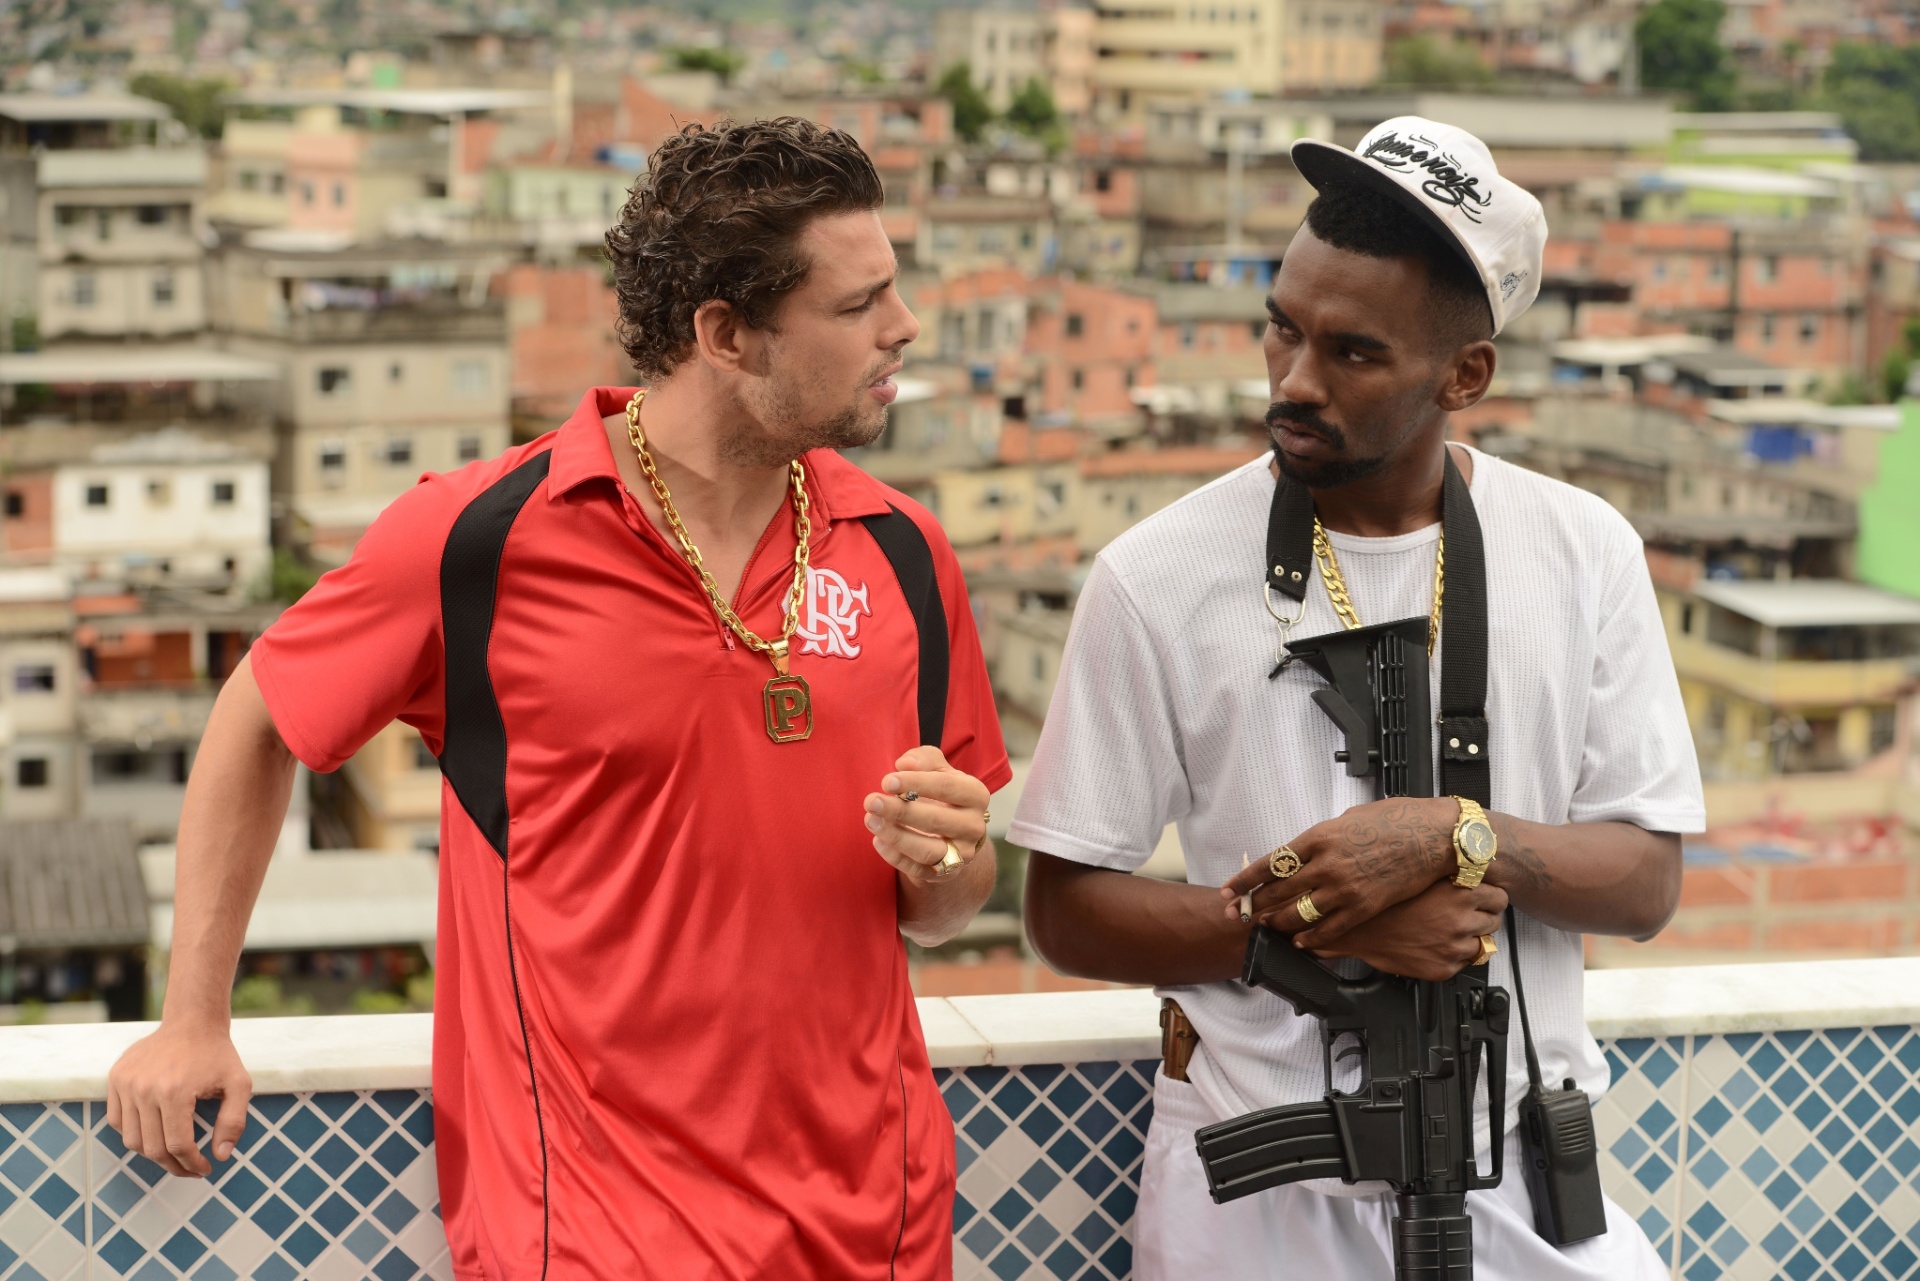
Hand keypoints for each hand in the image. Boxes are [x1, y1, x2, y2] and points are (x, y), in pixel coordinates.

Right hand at [106, 1021, 251, 1176]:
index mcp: (175, 1092)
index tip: (205, 1169)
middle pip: (153, 1148)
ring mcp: (126, 1083)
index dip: (192, 1164)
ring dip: (153, 1154)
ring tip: (174, 1154)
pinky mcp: (115, 1078)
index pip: (178, 1145)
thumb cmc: (218, 1055)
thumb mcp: (239, 1084)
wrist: (192, 1022)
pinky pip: (117, 1121)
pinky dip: (134, 1134)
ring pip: (132, 1139)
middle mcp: (144, 1089)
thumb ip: (234, 1121)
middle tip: (191, 1168)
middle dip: (174, 1166)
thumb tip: (221, 1156)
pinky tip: (155, 1134)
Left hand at [863, 745, 990, 883]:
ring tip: (870, 820)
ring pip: (927, 849)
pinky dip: (895, 856)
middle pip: (936, 820)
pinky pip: (918, 869)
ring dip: (895, 835)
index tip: (886, 781)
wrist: (953, 833)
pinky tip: (878, 840)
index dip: (915, 783)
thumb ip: (924, 759)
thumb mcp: (937, 770)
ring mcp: (962, 854)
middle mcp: (974, 826)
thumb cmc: (941, 794)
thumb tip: (905, 764)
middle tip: (870, 801)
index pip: (946, 787)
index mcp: (976, 796)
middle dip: (899, 810)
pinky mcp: (945, 874)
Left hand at [1219, 797, 1458, 939]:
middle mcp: (1326, 864)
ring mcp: (1344, 889)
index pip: (1271, 863)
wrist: (1435, 837)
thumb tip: (1306, 853)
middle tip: (1237, 915)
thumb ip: (1323, 839)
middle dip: (1253, 906)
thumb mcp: (1349, 820)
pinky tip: (1299, 942)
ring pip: (1298, 914)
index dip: (1245, 880)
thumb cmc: (1397, 821)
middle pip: (1278, 892)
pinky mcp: (1363, 907)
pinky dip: (1310, 937)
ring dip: (1276, 923)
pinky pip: (1329, 929)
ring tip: (1263, 929)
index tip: (1229, 890)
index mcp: (1319, 837)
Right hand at [1302, 880, 1507, 981]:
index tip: (1483, 897)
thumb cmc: (1382, 900)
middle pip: (1494, 920)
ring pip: (1484, 943)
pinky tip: (1437, 943)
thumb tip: (1464, 859)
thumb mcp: (1416, 873)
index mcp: (1459, 894)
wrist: (1356, 929)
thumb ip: (1445, 869)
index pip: (1499, 896)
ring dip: (1472, 937)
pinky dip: (1456, 954)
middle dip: (1482, 916)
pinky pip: (1465, 962)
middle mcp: (1460, 921)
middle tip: (1465, 914)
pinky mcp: (1444, 968)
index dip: (1489, 895)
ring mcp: (1453, 947)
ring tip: (1450, 929)